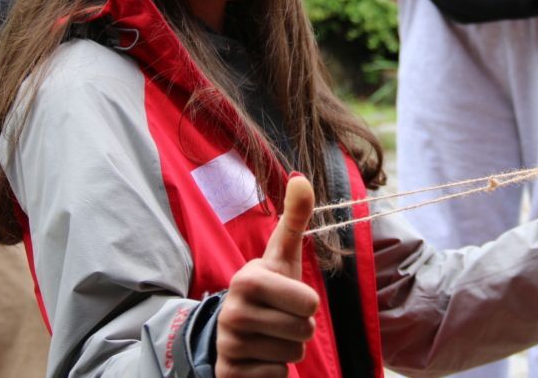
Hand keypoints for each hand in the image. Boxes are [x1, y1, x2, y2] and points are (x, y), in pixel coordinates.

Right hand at [215, 175, 319, 376]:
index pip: (309, 302)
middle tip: (281, 319)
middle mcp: (233, 312)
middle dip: (300, 328)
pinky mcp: (230, 374)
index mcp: (248, 279)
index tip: (289, 296)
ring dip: (288, 349)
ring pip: (292, 355)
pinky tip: (260, 357)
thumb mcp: (283, 255)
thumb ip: (295, 218)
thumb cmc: (270, 289)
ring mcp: (229, 345)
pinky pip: (278, 376)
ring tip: (270, 336)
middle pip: (303, 331)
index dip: (308, 303)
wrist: (232, 332)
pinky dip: (276, 371)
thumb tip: (302, 179)